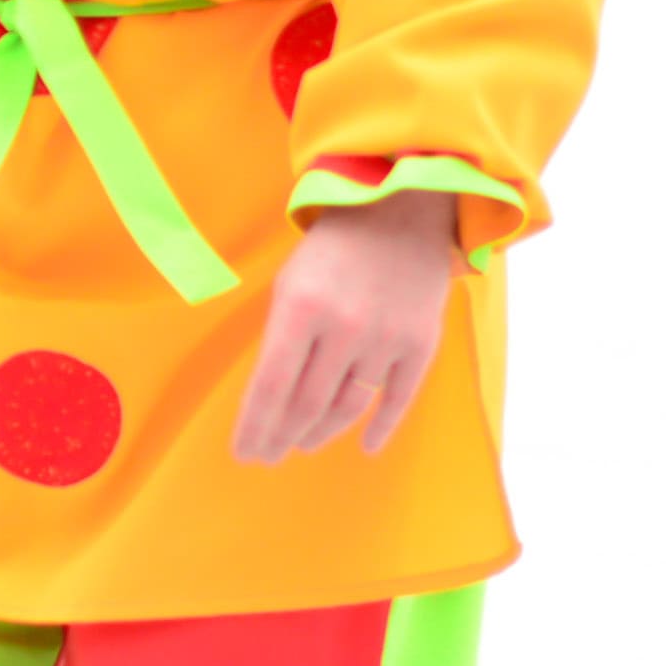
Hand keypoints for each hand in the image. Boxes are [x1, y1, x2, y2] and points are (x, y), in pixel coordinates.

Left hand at [230, 187, 458, 466]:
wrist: (403, 210)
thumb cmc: (333, 249)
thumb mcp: (290, 282)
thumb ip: (280, 337)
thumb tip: (270, 399)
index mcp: (301, 308)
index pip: (269, 386)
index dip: (254, 426)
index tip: (243, 452)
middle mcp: (344, 328)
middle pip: (307, 404)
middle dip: (282, 436)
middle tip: (268, 455)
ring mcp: (387, 338)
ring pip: (349, 407)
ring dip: (321, 432)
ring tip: (303, 443)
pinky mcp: (422, 343)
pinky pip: (398, 399)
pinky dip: (381, 428)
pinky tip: (364, 446)